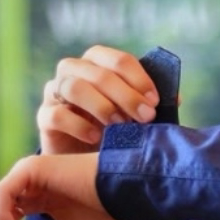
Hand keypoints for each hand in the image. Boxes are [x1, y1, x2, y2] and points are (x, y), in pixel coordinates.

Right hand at [38, 45, 160, 154]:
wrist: (84, 160)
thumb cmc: (115, 130)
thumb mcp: (136, 115)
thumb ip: (151, 103)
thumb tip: (176, 98)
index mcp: (98, 64)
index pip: (117, 59)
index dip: (138, 77)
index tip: (155, 101)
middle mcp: (73, 71)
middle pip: (96, 72)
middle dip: (125, 94)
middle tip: (146, 117)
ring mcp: (55, 93)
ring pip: (73, 87)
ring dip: (102, 106)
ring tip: (121, 126)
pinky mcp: (44, 118)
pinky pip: (56, 115)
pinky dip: (78, 125)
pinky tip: (96, 137)